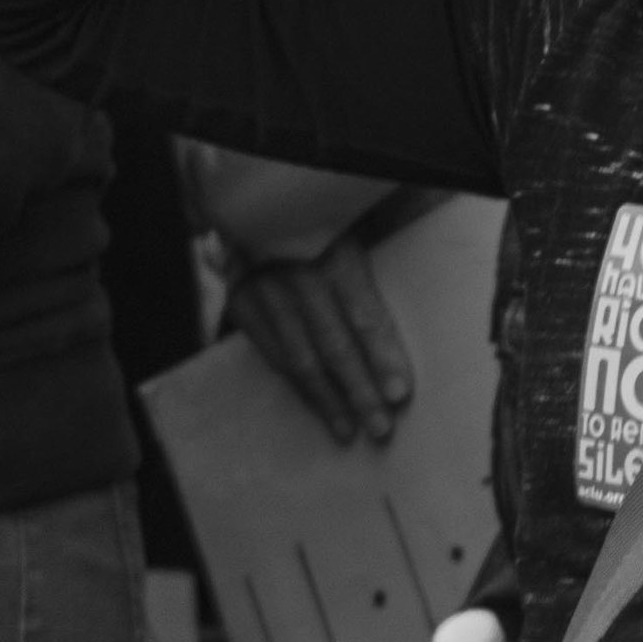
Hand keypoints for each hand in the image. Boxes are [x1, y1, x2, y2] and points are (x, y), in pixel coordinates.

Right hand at [224, 234, 414, 445]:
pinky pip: (273, 357)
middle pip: (333, 346)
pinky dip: (298, 386)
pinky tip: (317, 406)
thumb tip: (394, 344)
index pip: (362, 315)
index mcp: (334, 254)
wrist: (258, 212)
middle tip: (380, 427)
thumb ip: (368, 288)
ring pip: (301, 360)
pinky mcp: (243, 306)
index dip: (382, 356)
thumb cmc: (320, 230)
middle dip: (359, 391)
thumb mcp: (352, 240)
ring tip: (349, 430)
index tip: (399, 393)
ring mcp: (266, 294)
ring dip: (328, 400)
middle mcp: (298, 277)